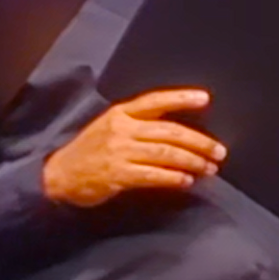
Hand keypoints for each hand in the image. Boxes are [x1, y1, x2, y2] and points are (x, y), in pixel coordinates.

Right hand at [41, 86, 220, 206]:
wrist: (58, 175)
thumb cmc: (90, 151)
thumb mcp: (109, 128)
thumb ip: (139, 126)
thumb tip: (181, 134)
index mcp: (120, 114)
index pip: (154, 100)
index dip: (180, 98)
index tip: (205, 99)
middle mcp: (122, 129)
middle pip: (170, 132)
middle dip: (200, 142)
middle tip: (219, 152)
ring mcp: (119, 151)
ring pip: (166, 153)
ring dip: (193, 162)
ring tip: (209, 169)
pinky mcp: (118, 174)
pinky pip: (153, 175)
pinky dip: (174, 178)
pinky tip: (186, 181)